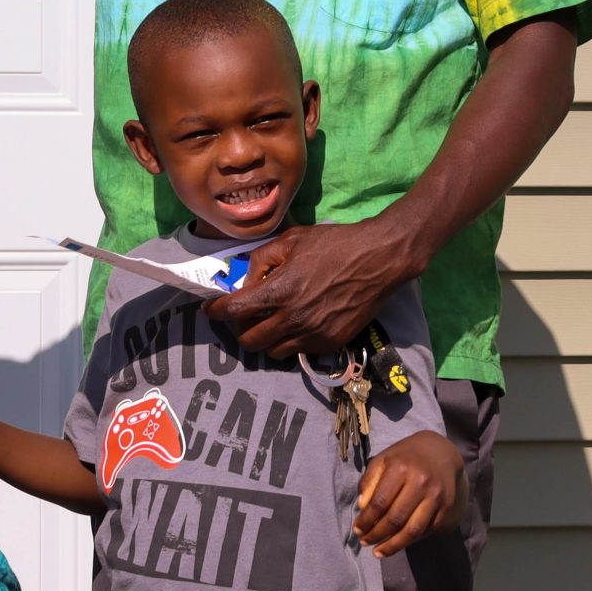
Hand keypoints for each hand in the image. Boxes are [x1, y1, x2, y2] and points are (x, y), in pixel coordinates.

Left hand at [206, 216, 429, 360]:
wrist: (379, 259)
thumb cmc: (336, 243)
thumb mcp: (293, 239)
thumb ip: (263, 259)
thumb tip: (248, 279)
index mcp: (280, 290)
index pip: (234, 310)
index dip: (216, 311)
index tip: (211, 309)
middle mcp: (293, 317)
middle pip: (248, 340)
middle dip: (239, 329)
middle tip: (243, 316)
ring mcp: (312, 334)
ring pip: (272, 351)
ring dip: (264, 338)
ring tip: (268, 322)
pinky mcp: (330, 343)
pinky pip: (299, 351)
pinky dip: (289, 340)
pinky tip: (295, 324)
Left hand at [355, 429, 462, 557]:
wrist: (440, 451)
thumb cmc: (405, 457)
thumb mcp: (383, 460)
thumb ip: (369, 482)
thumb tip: (362, 509)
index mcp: (401, 468)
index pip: (380, 502)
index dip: (366, 520)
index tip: (357, 530)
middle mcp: (421, 482)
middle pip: (396, 519)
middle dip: (377, 535)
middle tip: (364, 542)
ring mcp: (436, 496)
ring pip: (413, 529)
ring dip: (394, 545)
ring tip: (378, 552)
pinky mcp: (447, 506)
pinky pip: (427, 530)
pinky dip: (411, 540)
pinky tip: (398, 543)